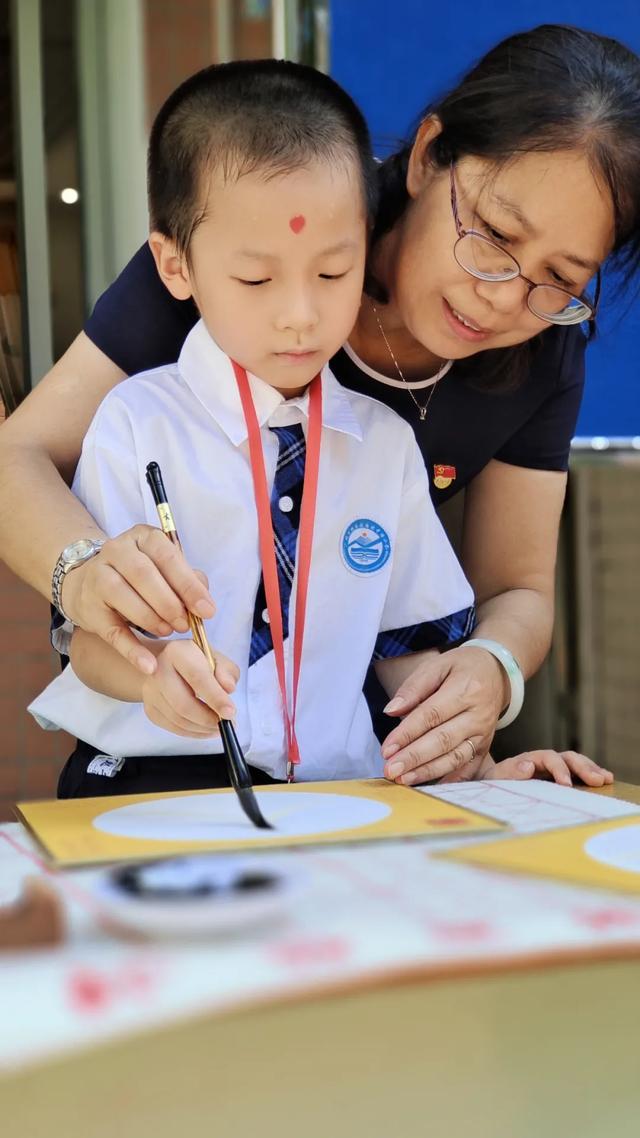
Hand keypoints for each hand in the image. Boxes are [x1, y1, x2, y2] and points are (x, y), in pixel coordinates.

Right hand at [61, 525, 215, 673]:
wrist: (89, 583)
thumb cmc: (140, 576)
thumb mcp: (165, 569)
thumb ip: (188, 579)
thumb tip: (204, 601)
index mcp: (143, 537)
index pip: (168, 556)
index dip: (188, 585)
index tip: (207, 610)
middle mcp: (116, 550)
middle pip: (144, 575)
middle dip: (170, 603)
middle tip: (185, 625)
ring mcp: (98, 576)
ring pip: (124, 597)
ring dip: (152, 620)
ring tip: (168, 632)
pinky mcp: (89, 607)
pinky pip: (112, 631)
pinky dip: (132, 650)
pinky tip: (149, 665)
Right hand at [142, 638, 239, 737]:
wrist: (165, 664)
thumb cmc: (194, 661)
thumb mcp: (215, 657)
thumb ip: (226, 670)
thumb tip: (228, 688)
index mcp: (177, 652)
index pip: (197, 678)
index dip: (215, 698)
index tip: (231, 712)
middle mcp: (157, 670)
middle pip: (183, 704)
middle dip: (208, 719)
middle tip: (228, 723)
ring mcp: (150, 691)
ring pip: (178, 719)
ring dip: (203, 728)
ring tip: (220, 726)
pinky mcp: (150, 709)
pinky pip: (173, 727)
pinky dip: (193, 732)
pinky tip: (206, 729)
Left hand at [381, 646, 507, 784]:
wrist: (496, 672)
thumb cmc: (462, 668)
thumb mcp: (438, 665)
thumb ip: (414, 687)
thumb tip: (391, 711)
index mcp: (465, 690)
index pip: (431, 715)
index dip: (407, 734)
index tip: (387, 749)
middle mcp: (478, 715)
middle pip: (442, 740)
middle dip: (414, 757)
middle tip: (391, 769)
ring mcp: (484, 734)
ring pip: (455, 757)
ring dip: (428, 771)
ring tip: (404, 779)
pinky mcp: (485, 747)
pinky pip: (468, 768)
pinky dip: (450, 779)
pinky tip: (430, 787)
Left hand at [482, 749, 613, 787]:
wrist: (491, 784)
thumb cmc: (495, 782)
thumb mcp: (496, 778)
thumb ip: (510, 772)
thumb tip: (528, 765)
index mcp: (530, 759)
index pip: (548, 758)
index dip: (559, 769)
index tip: (566, 785)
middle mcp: (544, 760)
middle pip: (567, 757)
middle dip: (583, 768)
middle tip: (597, 780)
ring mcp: (554, 768)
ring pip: (576, 763)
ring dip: (591, 769)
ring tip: (606, 779)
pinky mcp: (560, 777)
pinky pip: (578, 773)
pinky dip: (591, 774)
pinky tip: (606, 780)